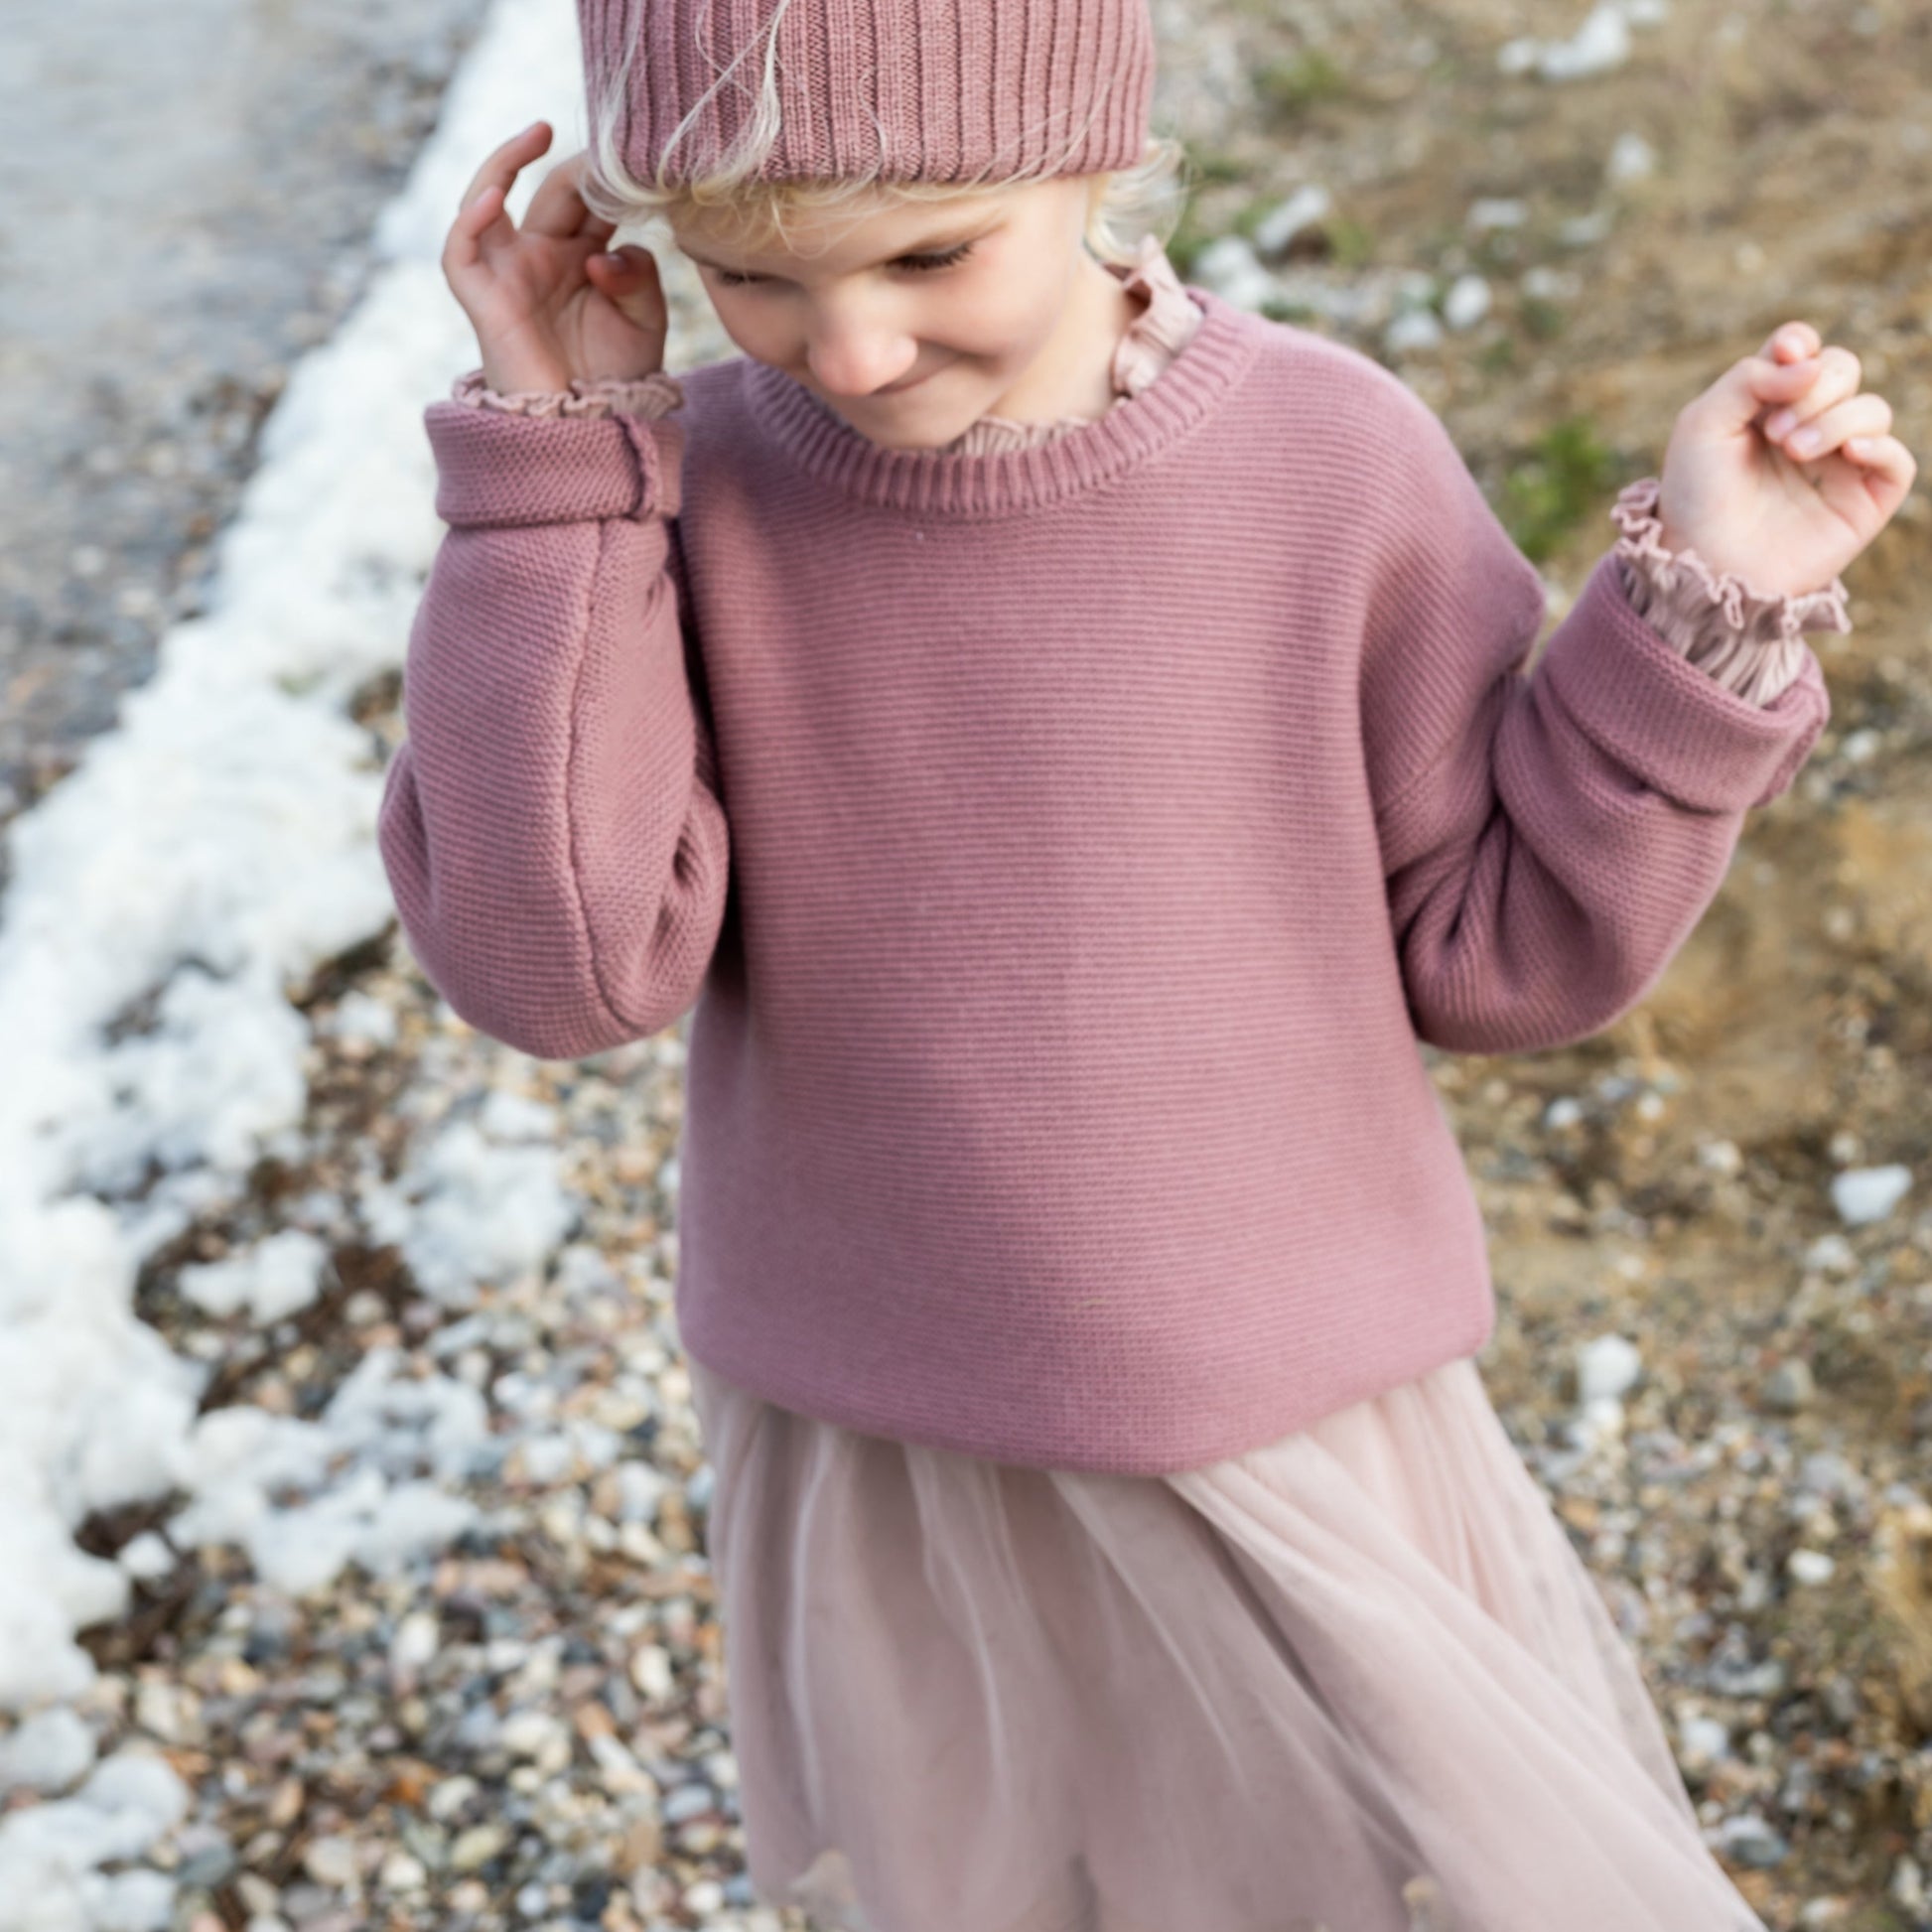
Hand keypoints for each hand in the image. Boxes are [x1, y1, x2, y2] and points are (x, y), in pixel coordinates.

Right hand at [444, 121, 669, 395]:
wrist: (593, 430)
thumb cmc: (618, 376)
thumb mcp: (647, 320)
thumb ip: (639, 276)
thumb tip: (602, 253)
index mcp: (582, 255)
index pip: (588, 199)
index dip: (607, 178)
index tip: (638, 164)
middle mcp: (541, 256)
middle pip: (551, 193)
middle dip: (577, 170)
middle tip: (609, 154)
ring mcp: (508, 274)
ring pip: (488, 200)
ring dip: (506, 161)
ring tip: (539, 132)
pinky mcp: (484, 300)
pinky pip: (459, 249)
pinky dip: (470, 218)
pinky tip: (496, 195)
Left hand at [1651, 321, 1915, 597]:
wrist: (1701, 563)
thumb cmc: (1695, 496)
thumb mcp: (1703, 424)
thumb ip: (1750, 378)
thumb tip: (1810, 366)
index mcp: (1767, 405)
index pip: (1804, 353)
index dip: (1801, 345)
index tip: (1786, 354)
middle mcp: (1808, 428)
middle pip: (1843, 370)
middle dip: (1815, 387)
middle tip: (1774, 431)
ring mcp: (1838, 464)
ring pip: (1872, 410)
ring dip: (1835, 419)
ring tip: (1792, 451)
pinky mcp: (1861, 503)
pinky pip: (1898, 462)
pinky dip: (1881, 447)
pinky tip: (1850, 451)